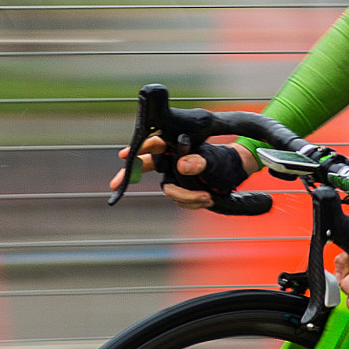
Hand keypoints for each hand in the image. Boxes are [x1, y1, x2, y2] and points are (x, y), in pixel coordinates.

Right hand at [110, 137, 256, 208]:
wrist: (232, 174)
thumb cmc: (221, 161)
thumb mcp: (214, 160)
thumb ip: (200, 162)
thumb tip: (183, 165)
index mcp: (176, 146)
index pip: (153, 145)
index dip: (138, 150)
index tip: (124, 155)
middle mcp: (172, 160)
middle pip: (146, 166)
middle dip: (130, 174)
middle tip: (115, 183)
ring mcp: (175, 176)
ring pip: (169, 189)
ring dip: (186, 197)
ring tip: (206, 197)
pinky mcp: (182, 191)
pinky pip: (180, 201)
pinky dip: (192, 203)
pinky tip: (207, 198)